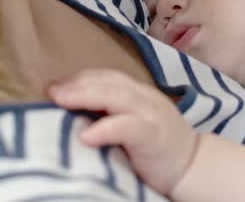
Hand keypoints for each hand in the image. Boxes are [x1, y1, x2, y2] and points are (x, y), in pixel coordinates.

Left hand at [48, 69, 197, 194]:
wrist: (193, 166)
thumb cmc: (157, 148)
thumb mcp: (134, 123)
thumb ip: (112, 114)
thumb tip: (72, 113)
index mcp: (138, 93)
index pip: (107, 77)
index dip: (80, 78)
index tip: (54, 86)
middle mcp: (145, 97)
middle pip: (108, 82)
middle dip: (77, 84)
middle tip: (50, 91)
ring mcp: (151, 113)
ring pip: (116, 96)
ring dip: (85, 96)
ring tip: (60, 101)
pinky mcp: (154, 135)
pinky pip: (128, 126)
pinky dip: (105, 129)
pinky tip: (86, 136)